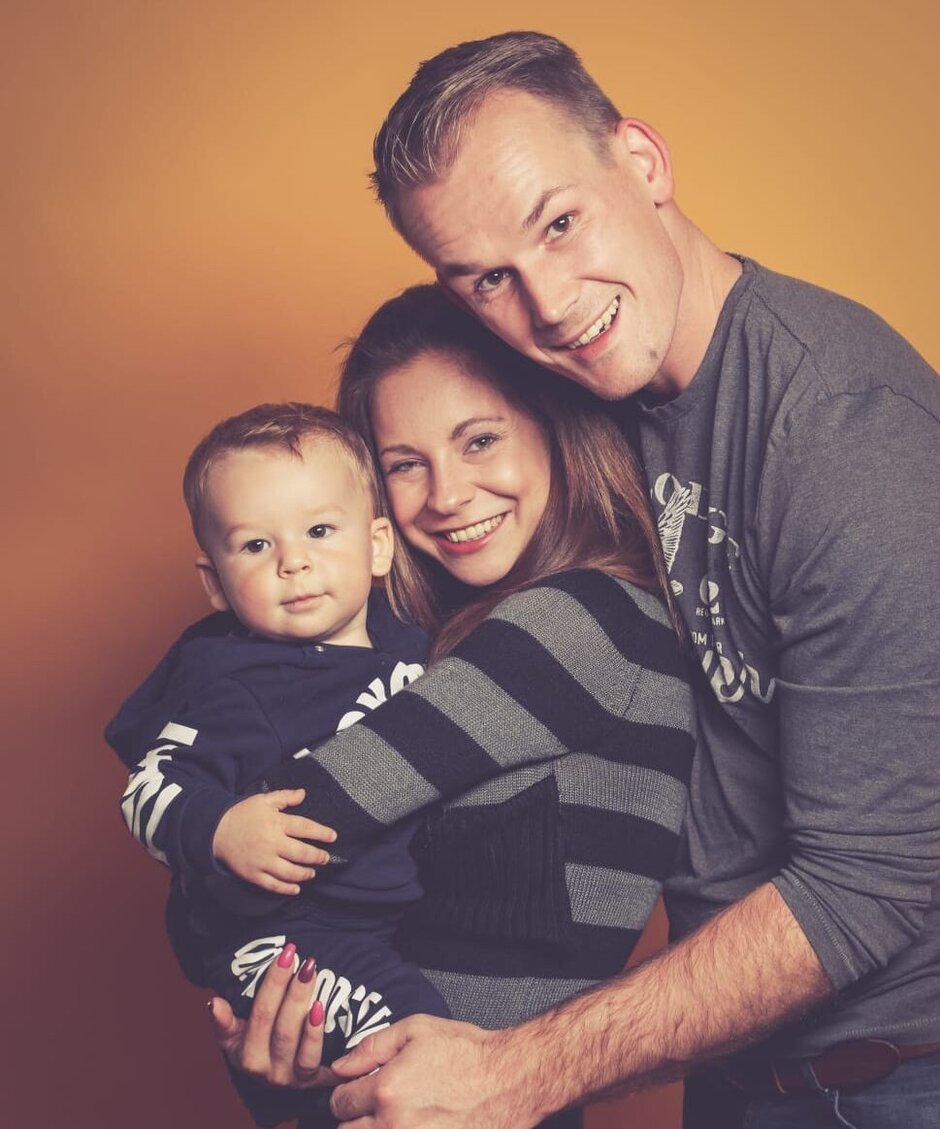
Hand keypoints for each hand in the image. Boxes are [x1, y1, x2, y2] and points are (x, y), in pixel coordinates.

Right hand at [209, 942, 336, 1087]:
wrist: (277, 1074)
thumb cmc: (255, 1044)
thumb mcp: (234, 1035)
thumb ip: (224, 1021)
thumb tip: (214, 1003)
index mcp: (247, 1057)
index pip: (261, 1015)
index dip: (274, 984)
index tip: (285, 954)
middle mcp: (270, 1072)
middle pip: (285, 1031)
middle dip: (296, 994)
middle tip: (307, 962)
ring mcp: (294, 1079)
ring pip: (305, 1051)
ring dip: (312, 1021)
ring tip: (319, 992)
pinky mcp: (317, 1081)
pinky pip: (325, 1066)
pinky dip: (325, 1042)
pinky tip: (328, 1017)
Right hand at [213, 789, 336, 894]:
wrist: (215, 831)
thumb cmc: (242, 814)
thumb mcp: (263, 800)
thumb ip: (285, 797)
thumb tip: (303, 793)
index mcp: (276, 823)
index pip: (305, 828)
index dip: (321, 833)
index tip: (333, 836)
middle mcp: (272, 843)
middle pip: (301, 853)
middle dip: (317, 857)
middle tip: (325, 858)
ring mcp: (263, 861)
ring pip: (290, 872)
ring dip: (305, 874)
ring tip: (312, 873)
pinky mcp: (253, 874)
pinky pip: (273, 885)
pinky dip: (286, 889)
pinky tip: (296, 889)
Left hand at [329, 1015, 535, 1127]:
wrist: (508, 1080)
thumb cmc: (467, 1052)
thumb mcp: (417, 1030)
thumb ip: (371, 1047)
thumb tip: (338, 1067)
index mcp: (386, 1090)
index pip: (339, 1102)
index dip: (347, 1093)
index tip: (359, 1091)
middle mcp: (393, 1125)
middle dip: (358, 1117)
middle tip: (379, 1106)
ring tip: (396, 1117)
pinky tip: (412, 1126)